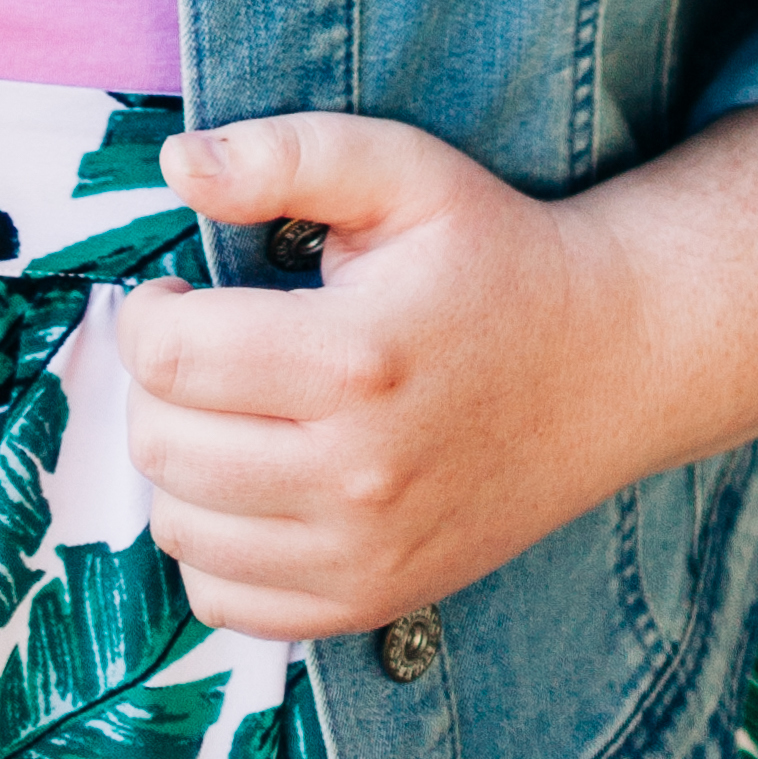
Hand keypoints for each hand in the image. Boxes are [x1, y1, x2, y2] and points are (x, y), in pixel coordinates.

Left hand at [118, 100, 757, 642]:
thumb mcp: (399, 170)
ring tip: (231, 413)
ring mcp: (369, 553)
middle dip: (160, 386)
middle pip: (163, 446)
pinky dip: (216, 546)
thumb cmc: (491, 255)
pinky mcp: (376, 601)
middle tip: (204, 348)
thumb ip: (282, 155)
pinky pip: (230, 602)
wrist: (607, 364)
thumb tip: (176, 166)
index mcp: (355, 356)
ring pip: (182, 528)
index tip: (182, 295)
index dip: (150, 316)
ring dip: (180, 465)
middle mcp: (359, 472)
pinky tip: (253, 483)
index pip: (170, 359)